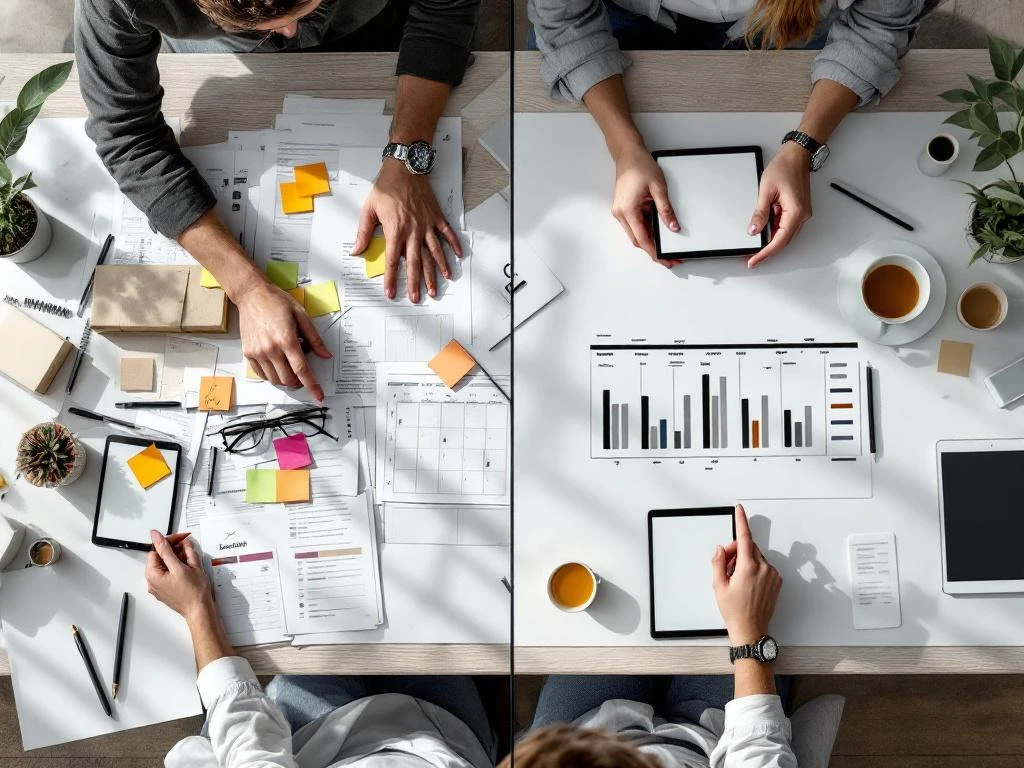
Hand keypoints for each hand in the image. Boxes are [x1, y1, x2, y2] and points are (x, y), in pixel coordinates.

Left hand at [145, 530, 212, 622]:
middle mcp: (153, 581)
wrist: (200, 610)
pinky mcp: (165, 590)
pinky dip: (176, 567)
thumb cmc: (194, 592)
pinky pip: (168, 573)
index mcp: (153, 575)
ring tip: (190, 559)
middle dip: (175, 549)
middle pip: (161, 557)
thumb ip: (168, 549)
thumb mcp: (182, 566)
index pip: (157, 550)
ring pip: (166, 565)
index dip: (170, 541)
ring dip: (177, 558)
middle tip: (187, 545)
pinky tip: (187, 567)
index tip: (181, 537)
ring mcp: (159, 587)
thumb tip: (157, 537)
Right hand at [235, 278, 330, 400]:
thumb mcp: (301, 316)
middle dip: (299, 382)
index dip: (312, 386)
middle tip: (303, 374)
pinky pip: (262, 374)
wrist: (252, 295)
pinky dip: (272, 375)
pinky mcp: (248, 353)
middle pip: (288, 379)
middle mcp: (270, 349)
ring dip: (286, 379)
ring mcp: (257, 352)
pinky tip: (277, 364)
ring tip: (288, 361)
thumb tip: (326, 355)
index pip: (302, 370)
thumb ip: (314, 338)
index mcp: (286, 339)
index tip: (319, 396)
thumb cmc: (276, 302)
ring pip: (275, 380)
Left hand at [352, 161, 461, 302]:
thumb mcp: (369, 209)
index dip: (391, 279)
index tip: (391, 293)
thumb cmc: (386, 187)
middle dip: (415, 283)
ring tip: (437, 286)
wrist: (404, 168)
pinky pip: (447, 234)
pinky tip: (457, 257)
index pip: (392, 261)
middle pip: (415, 263)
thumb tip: (356, 250)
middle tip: (416, 298)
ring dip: (436, 271)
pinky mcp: (436, 217)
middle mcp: (413, 232)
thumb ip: (363, 232)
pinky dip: (453, 245)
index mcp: (395, 231)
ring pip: (433, 253)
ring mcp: (427, 225)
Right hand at [611, 143, 680, 265]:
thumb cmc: (640, 166)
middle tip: (669, 256)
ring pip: (636, 234)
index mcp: (628, 211)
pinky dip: (646, 230)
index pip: (642, 239)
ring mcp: (621, 212)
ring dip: (650, 240)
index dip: (654, 252)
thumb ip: (666, 210)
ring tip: (666, 244)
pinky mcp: (624, 209)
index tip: (664, 259)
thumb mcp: (659, 188)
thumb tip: (673, 227)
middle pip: (638, 240)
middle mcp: (621, 214)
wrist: (628, 154)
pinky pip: (635, 225)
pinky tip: (657, 232)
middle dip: (653, 250)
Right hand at [712, 504, 781, 644]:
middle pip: (748, 547)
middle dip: (736, 550)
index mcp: (748, 567)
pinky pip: (764, 566)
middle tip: (727, 565)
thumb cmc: (735, 611)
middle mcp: (763, 568)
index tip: (740, 510)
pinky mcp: (777, 581)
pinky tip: (747, 583)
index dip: (741, 521)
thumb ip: (718, 563)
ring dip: (746, 560)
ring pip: (756, 556)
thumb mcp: (718, 586)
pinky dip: (755, 568)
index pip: (744, 537)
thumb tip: (721, 550)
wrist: (751, 629)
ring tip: (737, 579)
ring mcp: (772, 575)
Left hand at [747, 142, 812, 267]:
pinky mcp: (798, 210)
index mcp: (796, 213)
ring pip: (784, 235)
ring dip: (770, 242)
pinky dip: (774, 231)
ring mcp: (801, 213)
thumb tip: (753, 231)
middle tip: (751, 258)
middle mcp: (802, 216)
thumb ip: (760, 213)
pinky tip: (764, 232)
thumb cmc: (784, 168)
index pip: (778, 241)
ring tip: (755, 247)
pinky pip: (785, 226)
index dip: (765, 253)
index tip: (753, 261)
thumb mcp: (766, 191)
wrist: (796, 155)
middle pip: (783, 242)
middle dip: (767, 251)